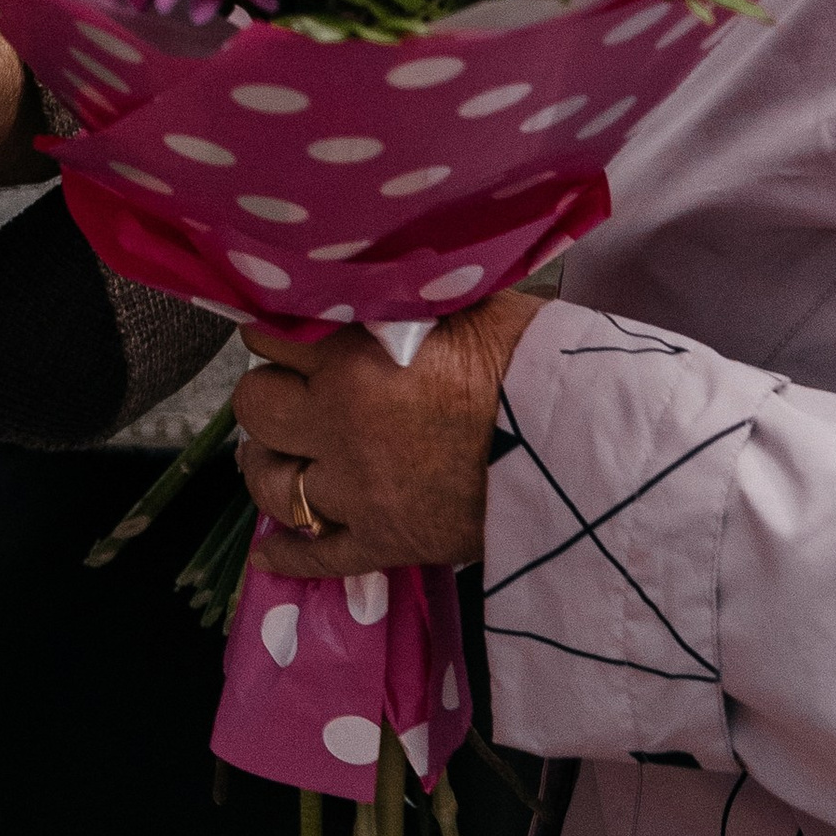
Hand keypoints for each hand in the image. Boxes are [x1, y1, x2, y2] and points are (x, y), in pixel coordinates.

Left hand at [232, 294, 540, 574]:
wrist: (577, 447)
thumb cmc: (530, 364)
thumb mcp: (466, 304)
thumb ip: (406, 298)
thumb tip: (383, 278)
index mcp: (348, 358)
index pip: (269, 339)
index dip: (272, 337)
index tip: (283, 339)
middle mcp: (337, 423)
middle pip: (257, 410)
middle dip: (267, 400)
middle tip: (286, 397)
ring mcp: (356, 490)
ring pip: (273, 486)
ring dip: (267, 469)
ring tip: (273, 461)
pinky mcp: (383, 541)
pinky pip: (316, 557)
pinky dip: (285, 557)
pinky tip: (266, 553)